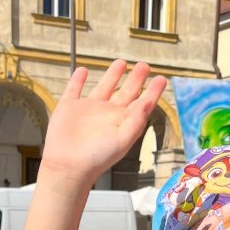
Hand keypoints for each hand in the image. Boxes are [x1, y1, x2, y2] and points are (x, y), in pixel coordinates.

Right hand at [39, 60, 166, 184]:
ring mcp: (88, 109)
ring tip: (121, 63)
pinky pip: (74, 89)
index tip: (161, 79)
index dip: (152, 91)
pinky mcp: (69, 107)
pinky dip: (78, 79)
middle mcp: (107, 114)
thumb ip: (137, 120)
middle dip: (136, 79)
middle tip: (144, 66)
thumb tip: (149, 101)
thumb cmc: (96, 159)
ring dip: (112, 75)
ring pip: (103, 87)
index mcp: (122, 122)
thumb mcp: (122, 140)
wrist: (68, 166)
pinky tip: (83, 72)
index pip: (141, 103)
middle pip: (125, 92)